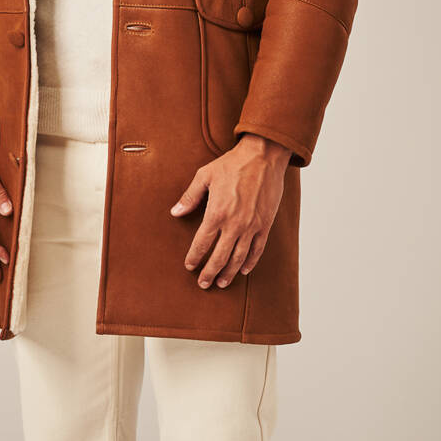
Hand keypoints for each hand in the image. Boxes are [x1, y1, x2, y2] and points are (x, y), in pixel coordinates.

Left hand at [169, 134, 289, 288]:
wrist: (263, 156)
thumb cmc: (233, 164)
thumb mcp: (205, 176)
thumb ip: (190, 197)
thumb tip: (175, 212)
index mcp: (216, 213)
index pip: (202, 243)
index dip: (195, 257)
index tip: (190, 266)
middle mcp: (234, 224)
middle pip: (219, 256)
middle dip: (210, 272)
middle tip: (204, 284)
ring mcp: (252, 226)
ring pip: (238, 257)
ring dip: (228, 272)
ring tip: (222, 282)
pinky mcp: (265, 224)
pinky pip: (257, 249)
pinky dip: (250, 262)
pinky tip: (243, 270)